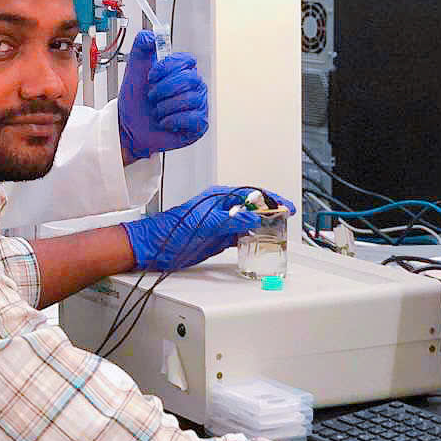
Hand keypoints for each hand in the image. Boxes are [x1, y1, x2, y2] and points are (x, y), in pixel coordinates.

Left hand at [118, 31, 207, 161]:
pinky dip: (173, 120)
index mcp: (181, 71)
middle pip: (191, 79)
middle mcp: (193, 87)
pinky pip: (194, 118)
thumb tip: (152, 35)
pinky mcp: (198, 125)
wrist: (128, 126)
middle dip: (164, 89)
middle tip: (152, 96)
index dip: (168, 68)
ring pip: (190, 99)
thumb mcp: (134, 68)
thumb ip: (142, 46)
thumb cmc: (135, 100)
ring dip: (165, 107)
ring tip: (157, 111)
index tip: (151, 76)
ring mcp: (198, 105)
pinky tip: (165, 122)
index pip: (187, 61)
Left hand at [122, 186, 294, 271]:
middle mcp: (221, 209)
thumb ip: (229, 221)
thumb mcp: (203, 224)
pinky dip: (251, 240)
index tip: (284, 206)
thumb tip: (252, 219)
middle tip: (286, 220)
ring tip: (277, 232)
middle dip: (270, 212)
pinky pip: (240, 236)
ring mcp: (220, 224)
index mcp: (217, 198)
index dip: (270, 199)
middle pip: (252, 208)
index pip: (250, 194)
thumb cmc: (170, 230)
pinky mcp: (217, 238)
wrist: (153, 247)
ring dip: (262, 227)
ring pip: (248, 223)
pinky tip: (259, 243)